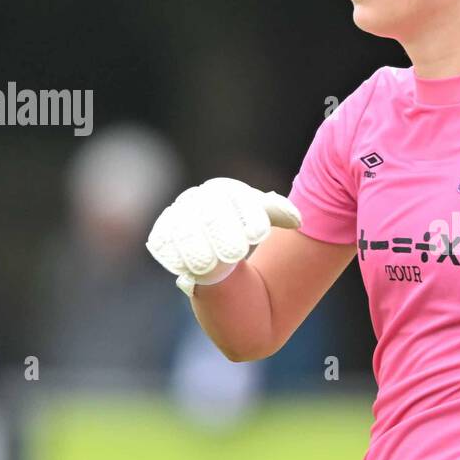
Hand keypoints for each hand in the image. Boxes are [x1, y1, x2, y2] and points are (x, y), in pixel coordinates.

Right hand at [146, 177, 301, 297]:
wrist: (216, 248)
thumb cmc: (243, 229)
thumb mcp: (265, 218)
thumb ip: (280, 213)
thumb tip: (297, 220)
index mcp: (223, 190)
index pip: (235, 197)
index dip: (247, 214)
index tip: (259, 235)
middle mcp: (197, 199)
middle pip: (209, 214)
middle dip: (223, 233)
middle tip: (236, 254)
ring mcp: (177, 216)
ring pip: (184, 230)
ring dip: (198, 249)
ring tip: (211, 265)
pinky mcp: (162, 236)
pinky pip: (164, 245)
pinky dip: (176, 257)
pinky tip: (189, 269)